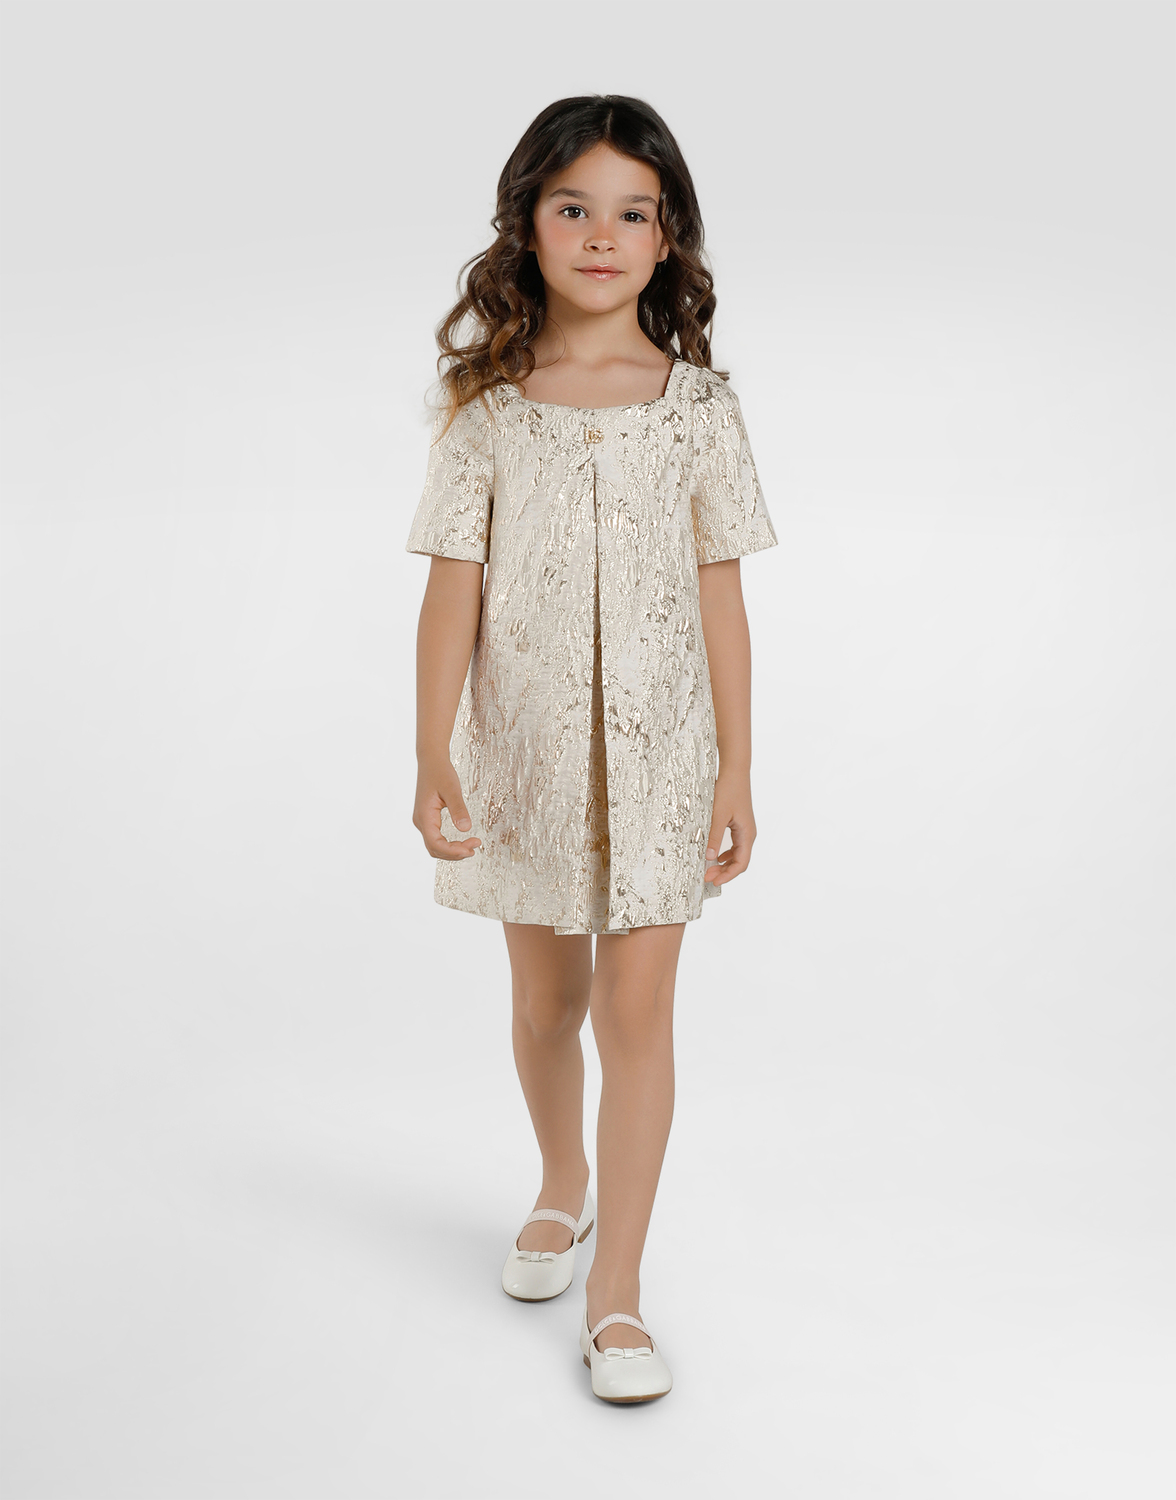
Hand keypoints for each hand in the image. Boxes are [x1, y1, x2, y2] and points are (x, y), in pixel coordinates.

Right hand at [413, 757, 481, 859]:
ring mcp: (423, 821)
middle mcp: (421, 822)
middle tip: (475, 846)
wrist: (431, 761)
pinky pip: (436, 839)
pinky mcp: (427, 820)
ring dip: (452, 850)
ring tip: (471, 845)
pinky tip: (462, 842)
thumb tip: (466, 828)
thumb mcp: (452, 789)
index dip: (453, 851)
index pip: (436, 844)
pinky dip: (449, 845)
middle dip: (455, 853)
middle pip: (435, 849)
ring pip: (435, 846)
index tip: (472, 848)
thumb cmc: (440, 772)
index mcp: (424, 816)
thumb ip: (458, 809)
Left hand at [704, 769, 755, 886]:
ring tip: (709, 869)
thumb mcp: (718, 814)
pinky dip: (724, 854)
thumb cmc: (728, 790)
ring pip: (736, 854)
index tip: (713, 881)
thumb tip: (709, 857)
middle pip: (739, 861)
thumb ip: (713, 836)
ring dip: (724, 864)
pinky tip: (714, 856)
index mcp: (747, 834)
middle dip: (724, 872)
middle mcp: (748, 834)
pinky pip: (734, 845)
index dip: (728, 875)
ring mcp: (744, 829)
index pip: (741, 863)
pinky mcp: (738, 824)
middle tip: (706, 876)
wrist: (735, 771)